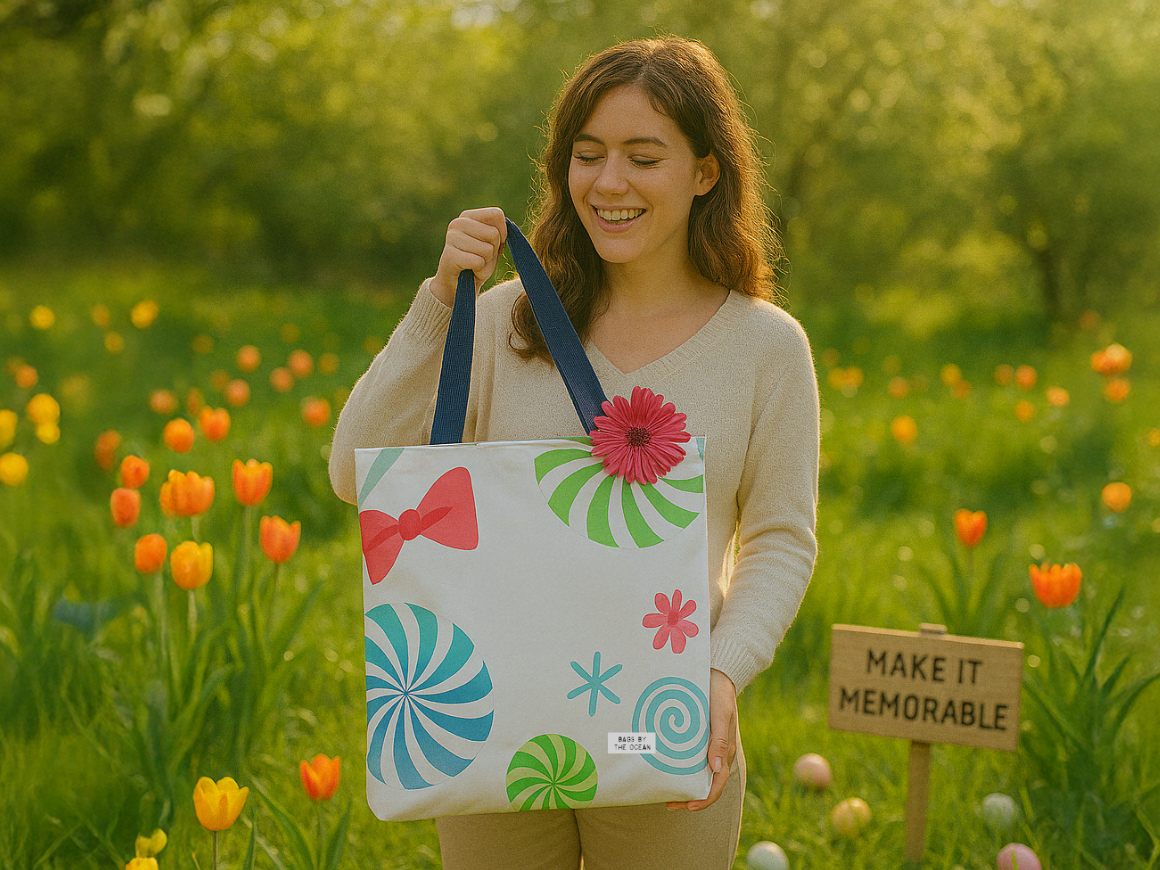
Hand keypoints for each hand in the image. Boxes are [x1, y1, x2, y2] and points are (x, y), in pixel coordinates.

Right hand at [429, 207, 507, 305]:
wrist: (458, 286)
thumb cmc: (477, 263)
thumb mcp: (492, 244)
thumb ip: (499, 232)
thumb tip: (506, 229)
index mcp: (468, 216)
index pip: (497, 214)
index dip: (503, 232)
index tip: (494, 244)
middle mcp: (458, 223)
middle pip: (494, 233)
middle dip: (493, 251)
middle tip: (480, 258)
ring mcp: (451, 238)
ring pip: (487, 250)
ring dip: (486, 263)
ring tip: (474, 265)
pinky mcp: (449, 255)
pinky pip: (478, 262)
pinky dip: (479, 271)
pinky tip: (470, 271)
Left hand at [666, 668, 736, 811]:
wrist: (717, 674)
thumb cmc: (720, 694)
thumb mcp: (721, 714)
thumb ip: (720, 740)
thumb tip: (716, 768)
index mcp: (725, 751)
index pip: (718, 782)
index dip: (704, 798)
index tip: (688, 806)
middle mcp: (716, 752)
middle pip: (704, 782)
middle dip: (688, 797)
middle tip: (668, 804)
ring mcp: (706, 745)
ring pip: (695, 772)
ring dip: (682, 784)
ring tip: (664, 791)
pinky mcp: (697, 736)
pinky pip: (689, 757)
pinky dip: (679, 767)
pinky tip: (664, 768)